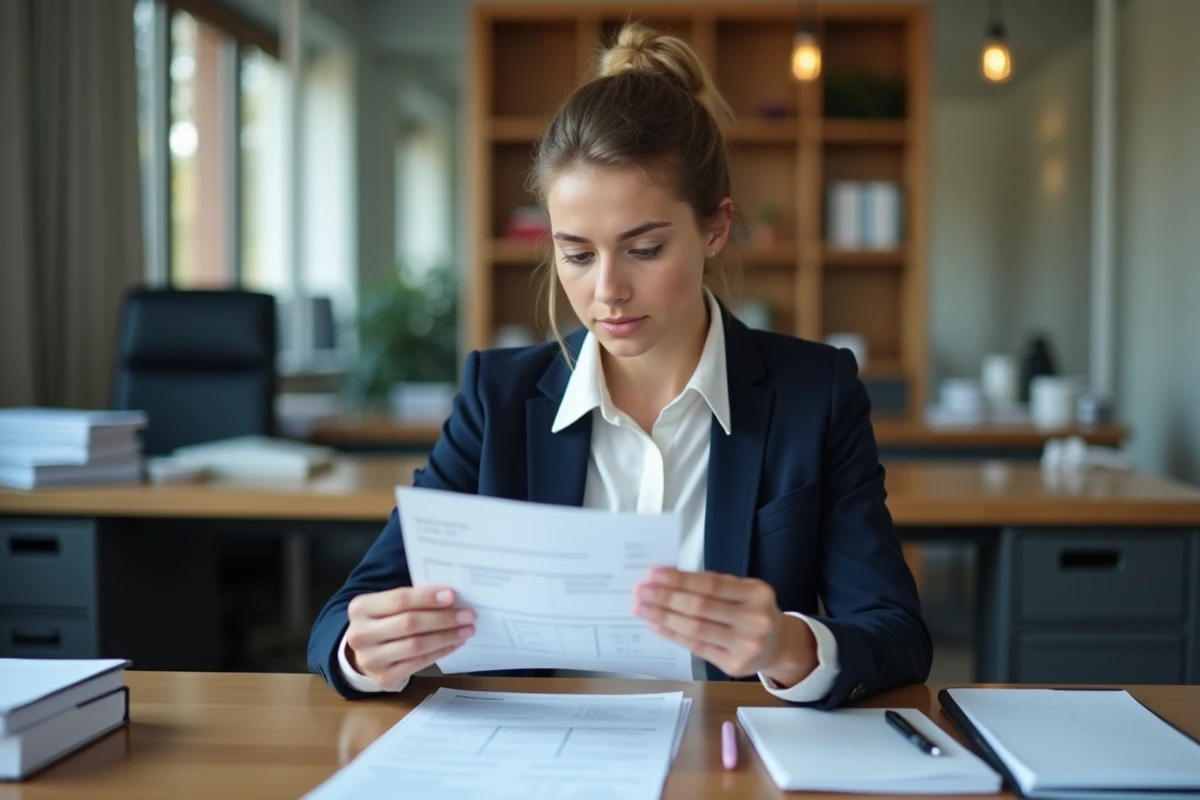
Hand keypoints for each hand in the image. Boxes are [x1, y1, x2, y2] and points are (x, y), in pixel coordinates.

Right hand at [345, 586, 474, 687]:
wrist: (367, 653)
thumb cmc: (385, 622)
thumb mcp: (388, 605)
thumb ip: (412, 599)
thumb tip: (450, 597)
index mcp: (360, 608)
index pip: (399, 600)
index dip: (427, 598)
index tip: (453, 596)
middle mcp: (360, 634)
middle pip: (409, 623)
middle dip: (443, 618)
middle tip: (468, 614)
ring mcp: (370, 659)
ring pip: (416, 645)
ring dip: (446, 636)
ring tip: (466, 629)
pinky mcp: (383, 678)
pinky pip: (419, 663)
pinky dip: (440, 652)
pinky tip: (455, 643)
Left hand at [633, 568, 817, 685]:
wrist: (778, 645)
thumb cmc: (752, 611)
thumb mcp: (743, 591)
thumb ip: (712, 585)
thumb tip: (666, 578)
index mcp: (757, 593)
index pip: (711, 584)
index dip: (680, 579)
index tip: (653, 574)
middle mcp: (755, 620)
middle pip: (700, 607)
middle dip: (665, 598)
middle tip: (640, 590)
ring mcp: (746, 646)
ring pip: (695, 629)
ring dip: (663, 616)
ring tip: (641, 607)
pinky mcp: (734, 665)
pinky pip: (696, 648)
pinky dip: (673, 635)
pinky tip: (656, 624)